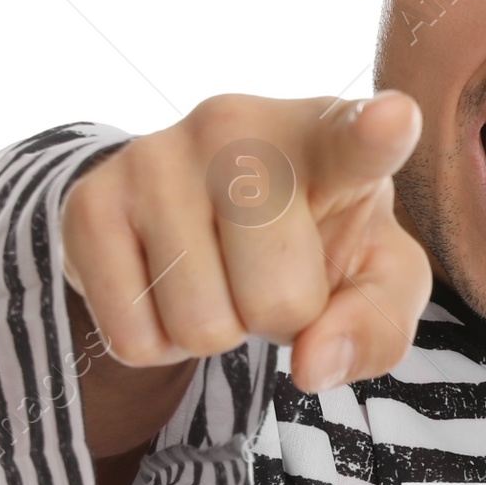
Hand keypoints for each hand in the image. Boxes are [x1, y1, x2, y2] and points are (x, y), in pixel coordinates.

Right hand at [61, 91, 430, 437]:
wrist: (196, 210)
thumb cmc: (312, 240)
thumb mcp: (373, 279)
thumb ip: (376, 325)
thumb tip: (312, 365)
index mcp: (328, 139)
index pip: (356, 141)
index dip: (377, 134)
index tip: (393, 119)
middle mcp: (239, 127)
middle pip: (278, 302)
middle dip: (279, 320)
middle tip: (266, 274)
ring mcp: (156, 156)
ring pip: (201, 326)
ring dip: (215, 330)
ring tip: (216, 274)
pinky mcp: (91, 200)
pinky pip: (134, 338)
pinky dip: (157, 342)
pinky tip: (166, 285)